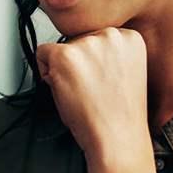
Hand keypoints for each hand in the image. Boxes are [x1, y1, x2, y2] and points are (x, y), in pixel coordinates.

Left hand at [36, 27, 151, 164]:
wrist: (118, 138)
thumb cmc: (120, 114)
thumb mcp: (125, 72)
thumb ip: (107, 54)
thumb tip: (79, 49)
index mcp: (130, 38)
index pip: (97, 37)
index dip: (93, 60)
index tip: (98, 77)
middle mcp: (111, 35)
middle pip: (78, 39)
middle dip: (77, 63)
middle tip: (90, 89)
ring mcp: (87, 44)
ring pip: (61, 48)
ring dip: (63, 69)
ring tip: (82, 93)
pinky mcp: (65, 55)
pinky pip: (42, 53)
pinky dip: (46, 72)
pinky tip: (66, 90)